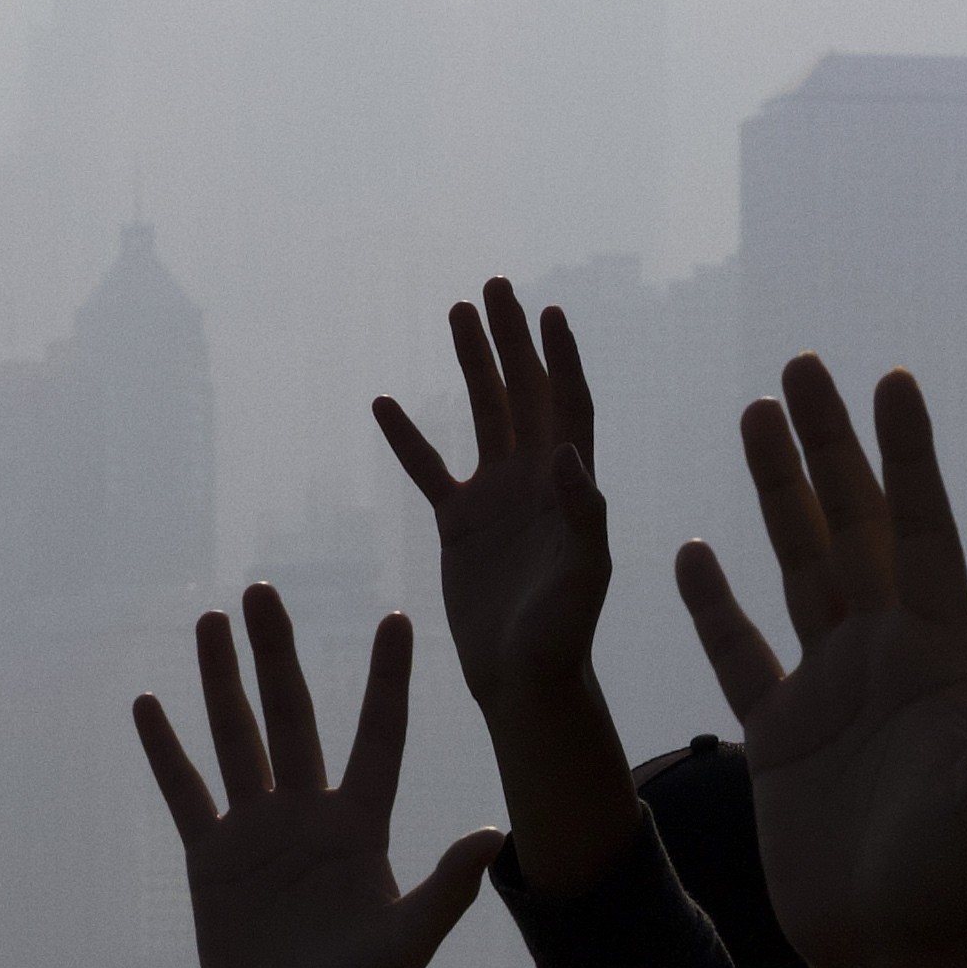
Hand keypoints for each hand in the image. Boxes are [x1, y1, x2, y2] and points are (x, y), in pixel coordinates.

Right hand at [137, 587, 500, 967]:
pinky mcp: (212, 860)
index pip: (378, 735)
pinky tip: (150, 704)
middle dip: (277, 653)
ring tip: (208, 619)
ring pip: (237, 739)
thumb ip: (445, 889)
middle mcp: (309, 815)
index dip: (386, 680)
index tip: (395, 619)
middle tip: (263, 591)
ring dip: (221, 682)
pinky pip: (186, 793)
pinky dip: (167, 751)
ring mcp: (257, 833)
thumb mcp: (406, 942)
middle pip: (292, 716)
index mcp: (362, 825)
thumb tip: (493, 835)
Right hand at [369, 281, 612, 723]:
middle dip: (511, 339)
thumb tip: (571, 454)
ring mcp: (497, 496)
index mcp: (571, 484)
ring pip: (482, 414)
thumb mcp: (583, 575)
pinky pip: (430, 469)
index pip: (568, 404)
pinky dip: (408, 437)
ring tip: (455, 312)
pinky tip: (383, 402)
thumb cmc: (563, 634)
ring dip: (472, 365)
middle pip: (525, 391)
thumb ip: (581, 515)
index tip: (547, 311)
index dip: (560, 357)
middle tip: (494, 286)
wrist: (524, 681)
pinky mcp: (460, 523)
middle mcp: (537, 478)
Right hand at [680, 356, 966, 967]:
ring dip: (778, 494)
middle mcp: (885, 659)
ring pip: (798, 568)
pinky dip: (716, 605)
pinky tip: (691, 550)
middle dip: (831, 448)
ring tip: (754, 415)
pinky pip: (740, 654)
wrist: (891, 956)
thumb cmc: (954, 882)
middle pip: (855, 528)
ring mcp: (829, 693)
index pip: (924, 532)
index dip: (909, 457)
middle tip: (803, 367)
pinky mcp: (780, 739)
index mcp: (939, 658)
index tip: (891, 380)